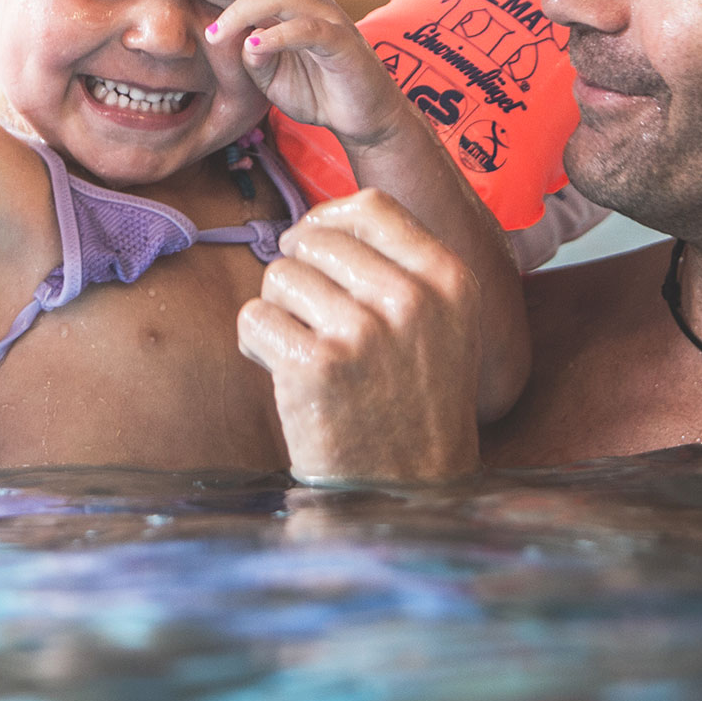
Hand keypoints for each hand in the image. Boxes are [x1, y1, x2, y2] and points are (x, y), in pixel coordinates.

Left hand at [175, 0, 411, 148]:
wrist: (364, 118)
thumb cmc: (317, 91)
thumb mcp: (269, 78)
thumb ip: (248, 59)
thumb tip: (232, 40)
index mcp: (287, 8)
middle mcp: (306, 4)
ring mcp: (326, 19)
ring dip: (242, 11)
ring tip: (215, 32)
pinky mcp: (342, 42)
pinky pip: (308, 31)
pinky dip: (278, 36)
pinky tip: (254, 46)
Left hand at [238, 191, 482, 484]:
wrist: (404, 493)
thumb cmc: (411, 403)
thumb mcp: (440, 323)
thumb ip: (398, 265)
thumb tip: (322, 219)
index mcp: (447, 280)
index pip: (370, 207)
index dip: (327, 221)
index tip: (316, 249)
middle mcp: (411, 299)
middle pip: (312, 238)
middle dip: (298, 275)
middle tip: (314, 322)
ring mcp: (363, 332)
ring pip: (278, 276)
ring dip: (279, 313)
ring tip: (308, 354)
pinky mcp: (316, 366)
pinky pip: (254, 318)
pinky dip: (258, 346)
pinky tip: (289, 377)